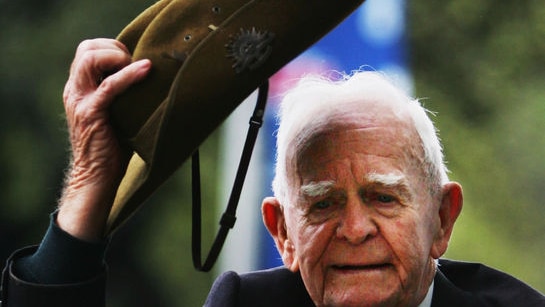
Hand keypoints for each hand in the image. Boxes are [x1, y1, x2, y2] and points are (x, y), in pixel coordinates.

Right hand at [57, 39, 151, 241]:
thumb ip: (125, 94)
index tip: (134, 61)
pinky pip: (109, 85)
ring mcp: (80, 101)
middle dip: (114, 48)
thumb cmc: (112, 147)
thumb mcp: (117, 113)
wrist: (96, 177)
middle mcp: (75, 90)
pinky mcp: (90, 113)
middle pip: (86, 48)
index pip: (88, 50)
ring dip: (118, 57)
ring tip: (139, 68)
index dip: (113, 48)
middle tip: (135, 63)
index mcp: (79, 89)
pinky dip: (129, 75)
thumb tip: (156, 79)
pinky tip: (146, 70)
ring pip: (89, 59)